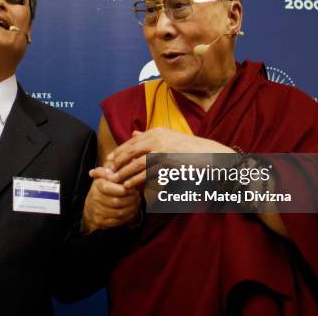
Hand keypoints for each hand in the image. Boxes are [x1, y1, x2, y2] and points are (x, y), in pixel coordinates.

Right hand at [81, 167, 141, 233]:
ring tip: (136, 203)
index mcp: (98, 184)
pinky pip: (116, 221)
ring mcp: (96, 210)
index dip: (127, 190)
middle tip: (138, 197)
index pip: (115, 188)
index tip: (134, 189)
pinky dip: (126, 217)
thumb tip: (130, 159)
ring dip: (131, 209)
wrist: (91, 207)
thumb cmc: (105, 187)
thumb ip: (117, 168)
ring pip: (119, 212)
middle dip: (130, 200)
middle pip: (117, 201)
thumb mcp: (109, 174)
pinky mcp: (99, 221)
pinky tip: (131, 212)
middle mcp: (95, 197)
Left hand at [107, 128, 233, 188]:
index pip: (132, 141)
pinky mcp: (166, 162)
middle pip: (130, 151)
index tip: (109, 159)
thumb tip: (133, 133)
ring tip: (116, 180)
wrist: (209, 156)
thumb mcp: (168, 138)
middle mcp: (157, 138)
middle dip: (117, 161)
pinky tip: (129, 185)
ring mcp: (161, 150)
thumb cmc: (188, 149)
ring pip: (136, 163)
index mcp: (156, 132)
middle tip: (108, 171)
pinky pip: (146, 173)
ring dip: (124, 173)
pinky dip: (136, 180)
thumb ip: (150, 137)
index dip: (119, 150)